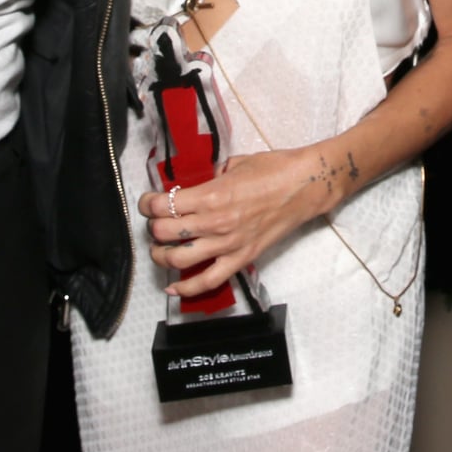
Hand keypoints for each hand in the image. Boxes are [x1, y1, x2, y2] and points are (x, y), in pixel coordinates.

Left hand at [138, 145, 334, 297]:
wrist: (305, 186)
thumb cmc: (274, 169)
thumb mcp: (234, 164)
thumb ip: (211, 177)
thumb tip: (197, 186)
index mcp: (211, 194)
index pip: (162, 205)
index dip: (146, 204)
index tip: (146, 202)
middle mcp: (215, 222)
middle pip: (164, 233)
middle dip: (152, 228)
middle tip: (154, 223)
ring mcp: (227, 243)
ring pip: (178, 259)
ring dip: (161, 255)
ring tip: (159, 250)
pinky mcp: (241, 258)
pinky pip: (208, 280)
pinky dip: (186, 288)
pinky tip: (172, 287)